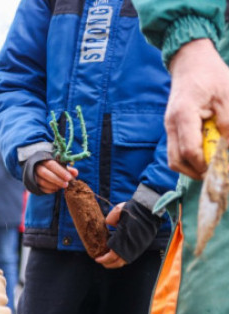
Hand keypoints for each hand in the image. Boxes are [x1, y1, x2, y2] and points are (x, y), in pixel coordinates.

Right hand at [34, 159, 77, 192]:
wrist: (37, 168)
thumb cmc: (52, 166)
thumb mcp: (59, 165)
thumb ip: (67, 169)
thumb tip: (75, 173)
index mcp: (45, 160)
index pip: (52, 165)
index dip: (60, 172)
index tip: (69, 178)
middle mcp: (37, 167)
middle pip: (45, 173)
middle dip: (57, 180)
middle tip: (66, 185)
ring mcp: (34, 176)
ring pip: (42, 182)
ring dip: (53, 186)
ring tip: (61, 187)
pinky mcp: (33, 183)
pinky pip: (40, 188)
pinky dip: (49, 190)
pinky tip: (56, 189)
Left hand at [98, 199, 160, 268]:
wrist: (150, 209)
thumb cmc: (133, 210)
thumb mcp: (117, 212)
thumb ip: (110, 220)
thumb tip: (108, 224)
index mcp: (122, 240)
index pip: (111, 256)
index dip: (103, 259)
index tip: (97, 259)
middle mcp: (131, 246)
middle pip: (118, 262)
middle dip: (108, 264)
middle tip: (101, 262)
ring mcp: (138, 247)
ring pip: (126, 261)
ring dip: (116, 263)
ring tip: (109, 261)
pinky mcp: (143, 246)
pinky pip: (132, 257)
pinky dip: (124, 259)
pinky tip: (119, 256)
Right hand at [165, 38, 228, 179]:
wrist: (191, 63)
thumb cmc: (211, 76)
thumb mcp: (227, 95)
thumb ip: (227, 122)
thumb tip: (228, 147)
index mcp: (183, 115)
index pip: (189, 150)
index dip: (204, 164)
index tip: (219, 169)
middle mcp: (171, 124)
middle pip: (176, 160)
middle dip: (195, 171)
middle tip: (214, 173)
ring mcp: (169, 127)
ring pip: (173, 158)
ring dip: (191, 167)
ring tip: (210, 165)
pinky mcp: (173, 128)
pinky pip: (176, 150)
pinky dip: (189, 157)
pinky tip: (205, 153)